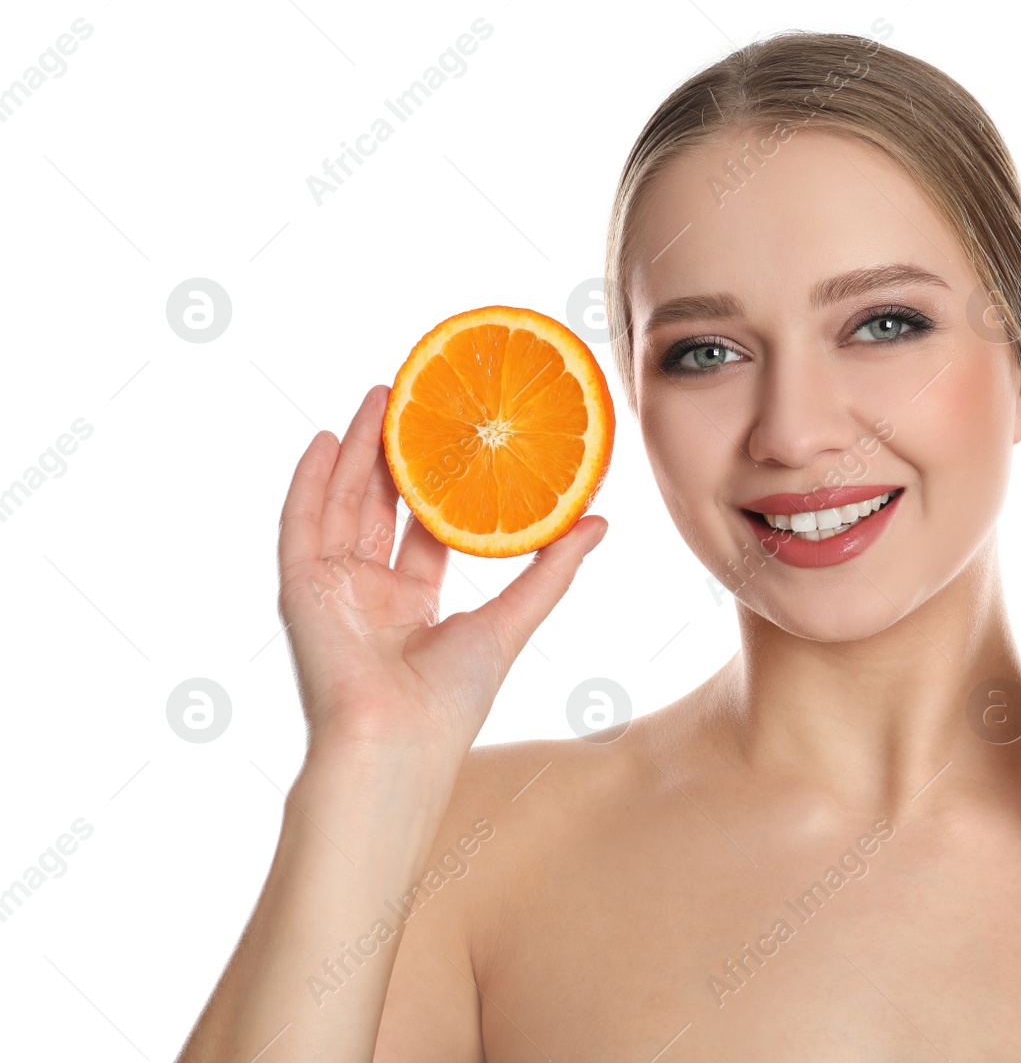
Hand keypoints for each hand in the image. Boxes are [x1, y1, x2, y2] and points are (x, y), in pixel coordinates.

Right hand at [276, 385, 607, 755]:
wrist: (396, 743)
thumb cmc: (452, 701)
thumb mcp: (512, 621)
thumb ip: (552, 571)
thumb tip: (599, 522)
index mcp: (413, 606)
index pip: (424, 531)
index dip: (438, 485)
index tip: (455, 438)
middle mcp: (370, 594)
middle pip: (381, 506)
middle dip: (394, 453)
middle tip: (412, 398)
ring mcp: (334, 590)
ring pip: (343, 504)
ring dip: (357, 451)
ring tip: (377, 398)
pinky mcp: (302, 590)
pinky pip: (301, 525)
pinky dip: (311, 482)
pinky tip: (326, 440)